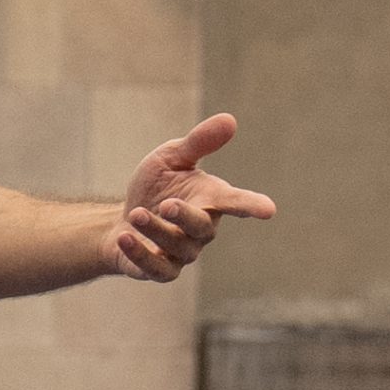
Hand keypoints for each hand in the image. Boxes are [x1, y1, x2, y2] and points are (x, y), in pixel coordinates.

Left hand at [111, 112, 276, 281]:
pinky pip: (156, 270)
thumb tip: (229, 119)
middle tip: (166, 204)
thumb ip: (198, 143)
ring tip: (136, 214)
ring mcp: (183, 253)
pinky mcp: (161, 270)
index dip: (251, 205)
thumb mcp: (171, 158)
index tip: (268, 209)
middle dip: (185, 216)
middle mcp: (201, 229)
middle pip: (202, 227)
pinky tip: (124, 238)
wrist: (121, 220)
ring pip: (177, 247)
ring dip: (156, 230)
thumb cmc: (155, 187)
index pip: (236, 203)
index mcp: (211, 200)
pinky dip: (140, 255)